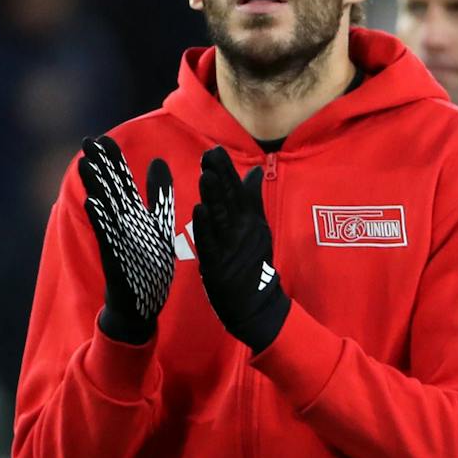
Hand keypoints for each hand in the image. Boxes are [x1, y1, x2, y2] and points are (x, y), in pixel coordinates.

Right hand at [78, 136, 176, 344]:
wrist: (141, 305)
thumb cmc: (148, 264)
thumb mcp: (159, 224)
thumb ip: (158, 194)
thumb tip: (157, 161)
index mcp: (133, 215)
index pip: (121, 182)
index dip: (113, 162)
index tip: (103, 139)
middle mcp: (122, 225)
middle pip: (110, 190)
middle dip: (99, 166)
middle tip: (87, 140)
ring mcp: (118, 240)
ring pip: (105, 208)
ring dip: (94, 186)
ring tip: (84, 163)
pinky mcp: (117, 258)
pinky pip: (108, 235)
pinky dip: (101, 219)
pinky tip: (93, 202)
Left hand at [193, 146, 290, 351]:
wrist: (256, 306)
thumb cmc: (253, 266)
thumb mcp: (258, 230)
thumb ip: (253, 202)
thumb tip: (253, 173)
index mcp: (252, 222)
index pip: (239, 192)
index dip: (227, 172)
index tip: (215, 151)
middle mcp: (243, 233)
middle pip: (230, 201)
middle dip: (220, 177)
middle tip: (210, 154)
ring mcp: (231, 249)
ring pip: (221, 219)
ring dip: (213, 196)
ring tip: (205, 175)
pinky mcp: (218, 266)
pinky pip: (210, 244)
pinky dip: (205, 226)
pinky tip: (199, 209)